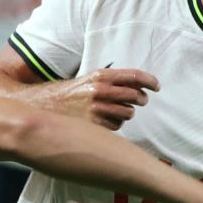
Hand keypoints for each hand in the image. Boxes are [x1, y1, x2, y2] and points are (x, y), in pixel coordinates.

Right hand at [45, 68, 159, 129]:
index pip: (133, 76)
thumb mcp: (90, 79)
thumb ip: (112, 80)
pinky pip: (117, 126)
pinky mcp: (94, 125)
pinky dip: (115, 125)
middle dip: (141, 99)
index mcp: (100, 76)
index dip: (149, 81)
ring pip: (128, 113)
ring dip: (127, 113)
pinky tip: (105, 121)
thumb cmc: (71, 93)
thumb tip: (140, 85)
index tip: (156, 86)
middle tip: (140, 100)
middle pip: (135, 96)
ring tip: (117, 111)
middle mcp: (99, 90)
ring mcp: (97, 109)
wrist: (46, 106)